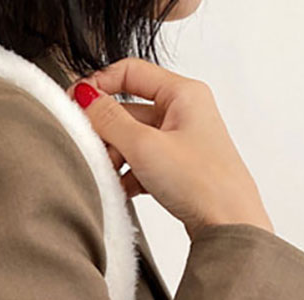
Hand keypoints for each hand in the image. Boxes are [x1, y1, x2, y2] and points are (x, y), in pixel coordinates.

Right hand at [69, 58, 273, 240]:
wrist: (228, 223)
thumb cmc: (202, 181)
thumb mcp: (145, 146)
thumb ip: (109, 119)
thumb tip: (84, 96)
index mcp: (182, 93)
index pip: (130, 72)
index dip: (99, 84)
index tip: (74, 103)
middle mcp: (182, 111)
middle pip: (127, 109)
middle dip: (105, 131)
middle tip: (91, 150)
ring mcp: (179, 139)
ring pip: (131, 138)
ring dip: (114, 156)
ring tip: (109, 175)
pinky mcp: (175, 166)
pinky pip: (140, 161)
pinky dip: (127, 174)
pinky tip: (123, 189)